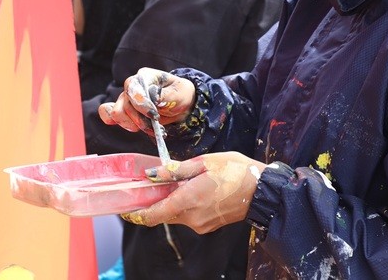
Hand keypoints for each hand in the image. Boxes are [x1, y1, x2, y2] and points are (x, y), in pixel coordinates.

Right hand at [98, 68, 194, 135]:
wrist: (180, 107)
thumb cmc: (180, 96)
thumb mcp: (180, 94)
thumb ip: (167, 96)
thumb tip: (154, 98)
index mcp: (145, 77)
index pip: (133, 88)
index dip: (142, 104)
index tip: (155, 115)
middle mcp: (132, 86)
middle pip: (125, 105)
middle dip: (141, 120)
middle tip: (157, 127)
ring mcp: (124, 98)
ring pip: (117, 114)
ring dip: (134, 125)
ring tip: (150, 129)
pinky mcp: (121, 110)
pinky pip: (106, 113)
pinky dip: (116, 122)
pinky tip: (132, 127)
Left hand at [121, 152, 266, 233]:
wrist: (261, 191)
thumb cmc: (235, 171)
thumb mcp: (203, 163)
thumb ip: (175, 170)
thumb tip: (151, 174)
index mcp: (187, 201)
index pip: (153, 214)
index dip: (136, 213)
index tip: (125, 208)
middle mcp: (191, 217)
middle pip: (162, 214)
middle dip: (152, 202)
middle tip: (147, 186)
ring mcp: (200, 224)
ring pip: (174, 215)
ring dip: (168, 202)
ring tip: (171, 183)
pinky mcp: (207, 225)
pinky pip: (187, 216)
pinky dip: (182, 205)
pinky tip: (188, 190)